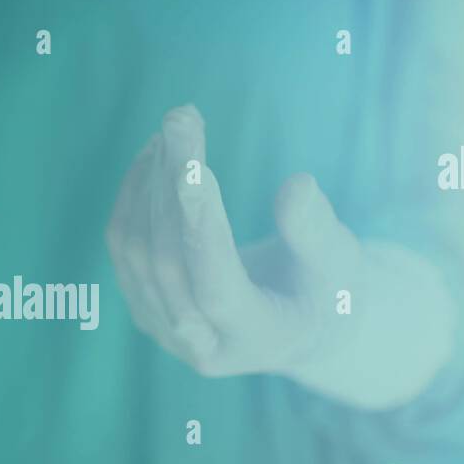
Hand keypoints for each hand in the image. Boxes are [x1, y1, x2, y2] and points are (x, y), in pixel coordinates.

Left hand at [106, 106, 454, 408]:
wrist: (296, 324)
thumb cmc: (326, 287)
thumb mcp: (338, 261)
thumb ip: (315, 231)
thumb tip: (297, 186)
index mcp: (257, 339)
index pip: (216, 286)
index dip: (202, 227)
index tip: (194, 166)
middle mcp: (201, 345)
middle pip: (168, 261)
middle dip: (172, 184)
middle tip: (182, 118)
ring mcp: (164, 329)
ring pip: (138, 251)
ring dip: (151, 182)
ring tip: (177, 126)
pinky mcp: (144, 305)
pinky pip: (124, 247)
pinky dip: (136, 194)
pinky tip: (157, 154)